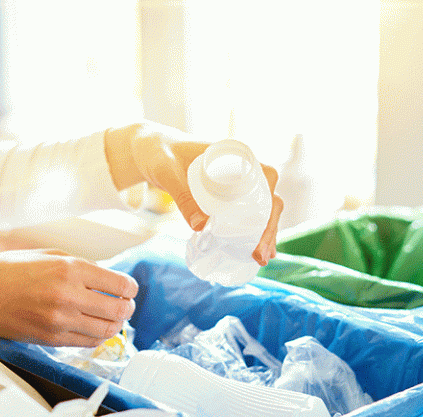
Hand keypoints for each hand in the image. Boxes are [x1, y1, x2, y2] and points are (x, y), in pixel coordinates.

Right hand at [0, 249, 137, 345]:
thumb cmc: (10, 269)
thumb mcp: (50, 255)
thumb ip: (82, 267)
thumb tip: (109, 279)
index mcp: (70, 269)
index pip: (120, 284)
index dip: (130, 288)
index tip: (128, 289)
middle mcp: (69, 295)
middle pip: (119, 310)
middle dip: (127, 308)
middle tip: (125, 305)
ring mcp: (60, 320)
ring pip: (107, 330)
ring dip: (115, 325)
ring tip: (112, 319)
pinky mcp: (51, 338)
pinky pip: (87, 342)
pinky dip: (97, 337)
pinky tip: (94, 328)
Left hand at [105, 122, 283, 264]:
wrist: (152, 152)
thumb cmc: (160, 154)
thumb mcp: (168, 172)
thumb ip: (182, 194)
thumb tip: (201, 227)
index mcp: (235, 155)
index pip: (267, 177)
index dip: (270, 204)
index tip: (262, 227)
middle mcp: (241, 168)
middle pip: (267, 199)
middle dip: (269, 228)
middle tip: (260, 255)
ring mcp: (235, 184)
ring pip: (260, 209)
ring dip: (264, 234)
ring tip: (260, 259)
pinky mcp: (226, 197)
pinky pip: (246, 214)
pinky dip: (252, 232)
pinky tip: (253, 252)